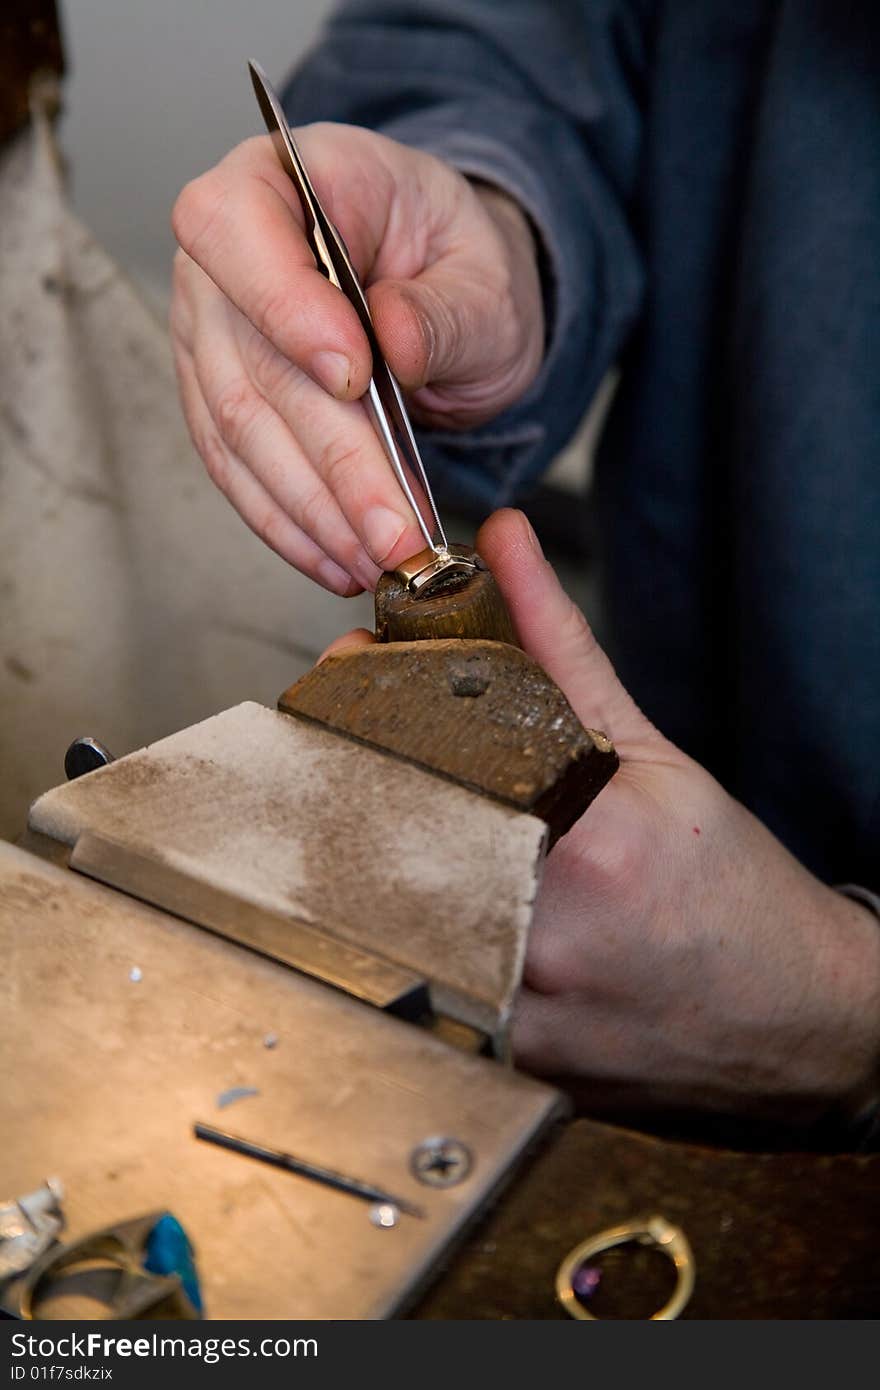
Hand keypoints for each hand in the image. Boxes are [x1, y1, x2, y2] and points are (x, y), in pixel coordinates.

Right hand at [171, 128, 543, 593]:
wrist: (444, 294)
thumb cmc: (456, 262)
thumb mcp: (483, 271)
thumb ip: (445, 306)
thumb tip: (397, 340)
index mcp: (282, 178)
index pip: (235, 226)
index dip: (284, 304)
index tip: (353, 374)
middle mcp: (225, 258)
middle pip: (250, 363)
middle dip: (330, 460)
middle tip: (394, 528)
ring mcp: (213, 334)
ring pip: (238, 433)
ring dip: (312, 510)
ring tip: (381, 557)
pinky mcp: (221, 402)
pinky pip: (239, 472)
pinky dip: (291, 525)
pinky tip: (338, 559)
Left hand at [324, 510, 879, 1138]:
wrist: (799, 1020)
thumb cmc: (732, 894)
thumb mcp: (651, 754)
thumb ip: (558, 646)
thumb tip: (505, 545)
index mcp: (583, 852)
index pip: (414, 768)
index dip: (359, 722)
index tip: (354, 692)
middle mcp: (545, 945)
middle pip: (379, 853)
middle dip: (354, 795)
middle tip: (366, 764)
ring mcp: (522, 1022)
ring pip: (385, 932)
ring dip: (370, 875)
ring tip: (407, 844)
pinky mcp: (508, 1069)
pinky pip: (422, 998)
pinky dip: (413, 948)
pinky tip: (443, 920)